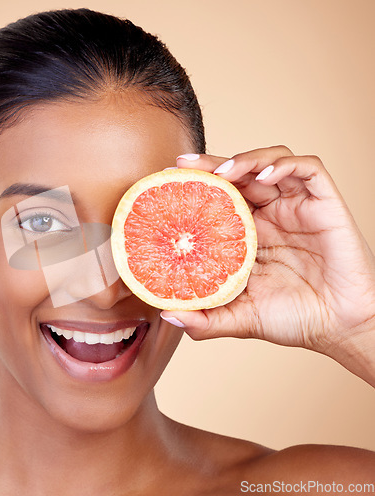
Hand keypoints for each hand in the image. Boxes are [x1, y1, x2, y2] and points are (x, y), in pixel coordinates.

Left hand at [161, 146, 374, 377]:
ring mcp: (296, 207)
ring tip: (223, 172)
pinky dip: (285, 164)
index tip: (169, 181)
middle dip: (211, 165)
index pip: (219, 197)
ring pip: (270, 162)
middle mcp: (270, 215)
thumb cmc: (293, 319)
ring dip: (246, 159)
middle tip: (184, 164)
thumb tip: (167, 314)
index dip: (196, 185)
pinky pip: (309, 170)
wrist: (339, 329)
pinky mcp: (324, 204)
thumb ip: (205, 319)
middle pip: (239, 174)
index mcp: (248, 234)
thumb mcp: (239, 317)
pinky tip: (264, 176)